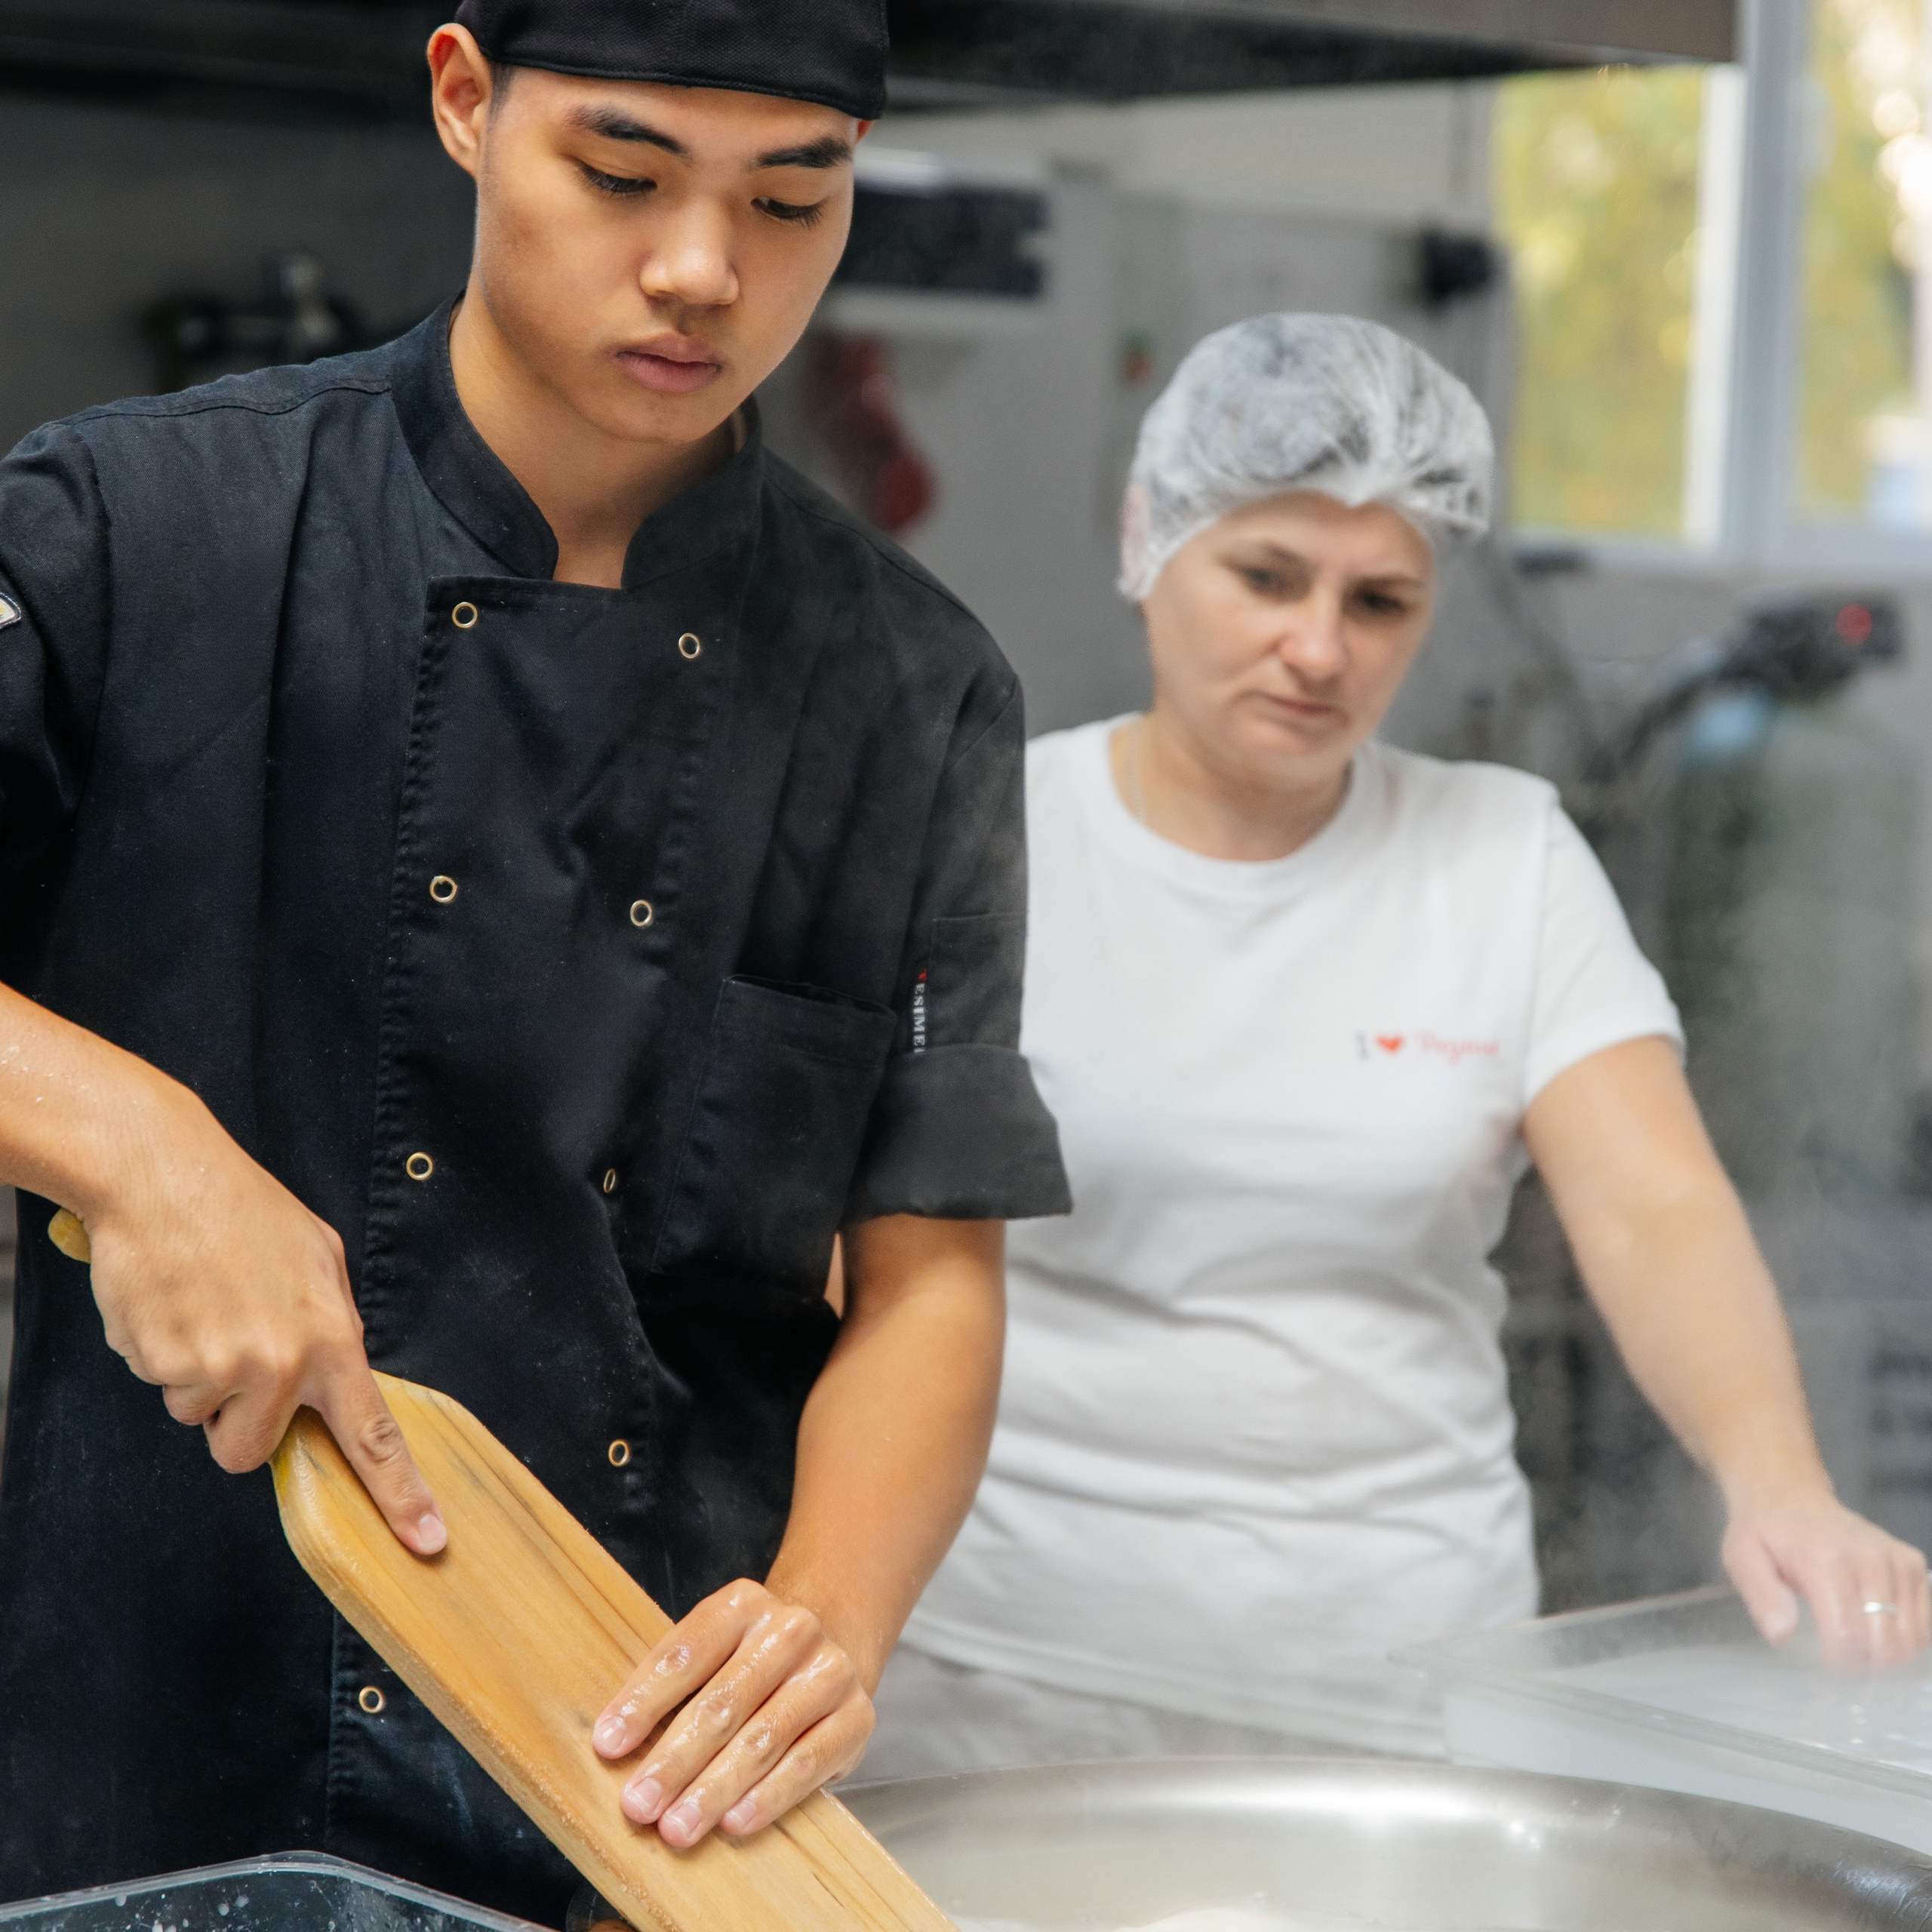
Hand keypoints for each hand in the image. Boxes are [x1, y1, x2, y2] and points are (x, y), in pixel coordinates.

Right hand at [71, 1079, 443, 1553]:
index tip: (428, 1540)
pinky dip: (160, 1350)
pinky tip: (171, 1300)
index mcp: (330, 1339)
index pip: (372, 1435)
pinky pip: (160, 1383)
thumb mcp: (319, 1259)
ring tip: (202, 1306)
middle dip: (236, 1421)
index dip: (401, 1494)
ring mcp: (216, 1367)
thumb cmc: (244, 1212)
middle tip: (234, 1352)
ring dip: (196, 1376)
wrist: (162, 1175)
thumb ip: (333, 1326)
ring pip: (198, 1415)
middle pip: (250, 1451)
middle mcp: (278, 1363)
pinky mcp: (159, 1361)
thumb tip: (336, 1376)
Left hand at [592, 1579, 874, 1844]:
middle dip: (674, 1759)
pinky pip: (807, 1763)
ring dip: (714, 1788)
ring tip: (676, 1828)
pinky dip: (768, 1796)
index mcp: (743, 1605)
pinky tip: (734, 1822)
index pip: (687, 1652)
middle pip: (723, 1701)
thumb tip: (614, 1748)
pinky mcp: (856, 1717)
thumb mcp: (708, 1657)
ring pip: (762, 1738)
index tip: (608, 1745)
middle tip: (638, 1805)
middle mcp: (792, 1629)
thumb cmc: (746, 1667)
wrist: (828, 1658)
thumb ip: (668, 1692)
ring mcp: (829, 1672)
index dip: (645, 1700)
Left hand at [1723, 1484, 1928, 1667]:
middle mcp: (1870, 1558)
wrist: (1790, 1495)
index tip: (1823, 1660)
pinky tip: (1880, 1628)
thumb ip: (1762, 1598)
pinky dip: (1908, 1637)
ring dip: (1887, 1653)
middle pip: (1886, 1644)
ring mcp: (1897, 1560)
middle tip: (1840, 1654)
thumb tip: (1782, 1635)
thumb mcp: (1743, 1559)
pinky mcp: (1913, 1564)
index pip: (1848, 1636)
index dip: (1838, 1662)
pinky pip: (1926, 1622)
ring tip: (1857, 1639)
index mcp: (1826, 1559)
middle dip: (1864, 1663)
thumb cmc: (1765, 1532)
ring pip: (1912, 1639)